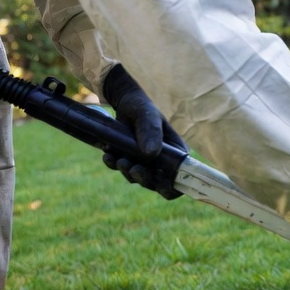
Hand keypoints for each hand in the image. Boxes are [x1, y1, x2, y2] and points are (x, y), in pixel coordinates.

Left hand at [100, 65, 187, 199]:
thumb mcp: (147, 115)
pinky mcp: (130, 160)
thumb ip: (150, 131)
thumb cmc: (141, 106)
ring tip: (116, 158)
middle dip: (144, 178)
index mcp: (176, 152)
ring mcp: (146, 162)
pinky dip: (114, 165)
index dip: (173, 187)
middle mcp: (163, 160)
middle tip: (131, 168)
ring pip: (139, 178)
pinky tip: (108, 155)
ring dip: (127, 171)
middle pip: (158, 183)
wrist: (123, 102)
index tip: (159, 186)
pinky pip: (123, 170)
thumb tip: (150, 154)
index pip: (181, 178)